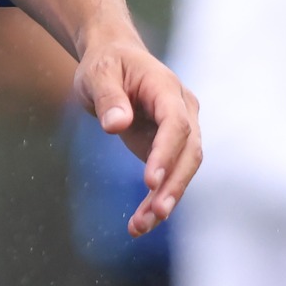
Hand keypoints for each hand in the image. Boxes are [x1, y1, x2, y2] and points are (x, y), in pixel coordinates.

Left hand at [75, 29, 201, 235]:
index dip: (166, 153)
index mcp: (167, 88)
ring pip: (183, 169)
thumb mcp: (97, 74)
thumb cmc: (105, 64)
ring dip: (165, 199)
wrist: (113, 59)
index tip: (150, 181)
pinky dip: (155, 199)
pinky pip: (169, 176)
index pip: (176, 124)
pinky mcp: (169, 147)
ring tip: (139, 226)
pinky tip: (140, 222)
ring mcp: (180, 130)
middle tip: (155, 214)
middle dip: (173, 185)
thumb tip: (116, 125)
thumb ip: (108, 97)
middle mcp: (183, 110)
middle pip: (189, 152)